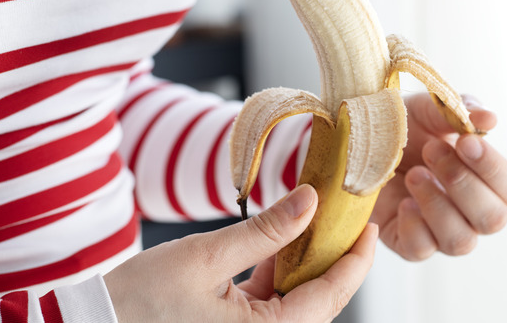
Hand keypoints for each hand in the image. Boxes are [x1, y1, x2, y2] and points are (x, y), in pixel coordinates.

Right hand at [105, 184, 378, 322]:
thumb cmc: (139, 302)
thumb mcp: (206, 257)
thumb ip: (265, 230)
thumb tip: (309, 201)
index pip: (329, 295)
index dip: (355, 259)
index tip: (367, 227)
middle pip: (318, 301)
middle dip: (333, 258)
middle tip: (343, 218)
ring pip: (297, 302)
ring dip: (306, 264)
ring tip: (313, 222)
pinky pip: (272, 305)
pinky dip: (279, 274)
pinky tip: (279, 243)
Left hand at [370, 93, 506, 260]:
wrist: (360, 141)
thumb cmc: (405, 125)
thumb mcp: (429, 109)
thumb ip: (460, 110)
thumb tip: (489, 118)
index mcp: (488, 181)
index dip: (494, 168)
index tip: (465, 142)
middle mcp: (472, 213)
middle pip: (493, 219)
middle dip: (462, 182)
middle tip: (431, 150)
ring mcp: (442, 233)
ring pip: (461, 241)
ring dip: (437, 204)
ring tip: (413, 173)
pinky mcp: (409, 244)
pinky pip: (422, 250)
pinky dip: (413, 225)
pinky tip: (402, 201)